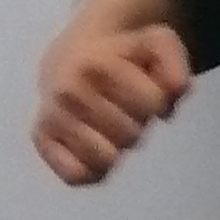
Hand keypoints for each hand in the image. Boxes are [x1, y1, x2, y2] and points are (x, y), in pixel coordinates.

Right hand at [32, 20, 192, 184]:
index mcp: (98, 65)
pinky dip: (91, 167)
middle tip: (123, 106)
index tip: (145, 89)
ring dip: (115, 147)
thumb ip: (175, 61)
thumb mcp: (155, 44)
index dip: (158, 101)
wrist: (68, 60)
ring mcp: (53, 117)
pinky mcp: (41, 140)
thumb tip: (178, 90)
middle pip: (132, 136)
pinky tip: (92, 145)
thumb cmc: (120, 58)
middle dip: (135, 123)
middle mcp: (69, 91)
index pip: (154, 104)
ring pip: (107, 158)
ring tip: (107, 123)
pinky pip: (77, 175)